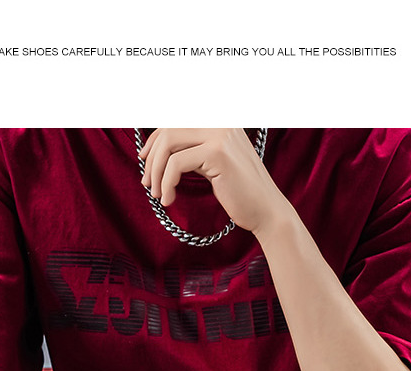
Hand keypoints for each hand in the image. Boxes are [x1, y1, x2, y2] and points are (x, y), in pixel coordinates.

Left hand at [138, 128, 289, 235]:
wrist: (265, 210)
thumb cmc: (238, 191)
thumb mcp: (211, 162)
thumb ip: (191, 148)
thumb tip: (156, 148)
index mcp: (218, 119)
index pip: (175, 120)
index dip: (155, 139)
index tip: (145, 160)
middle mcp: (220, 120)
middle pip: (168, 129)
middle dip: (152, 159)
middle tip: (147, 183)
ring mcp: (220, 133)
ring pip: (169, 144)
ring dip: (156, 172)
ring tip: (157, 194)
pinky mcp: (217, 153)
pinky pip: (177, 163)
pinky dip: (167, 183)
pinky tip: (169, 200)